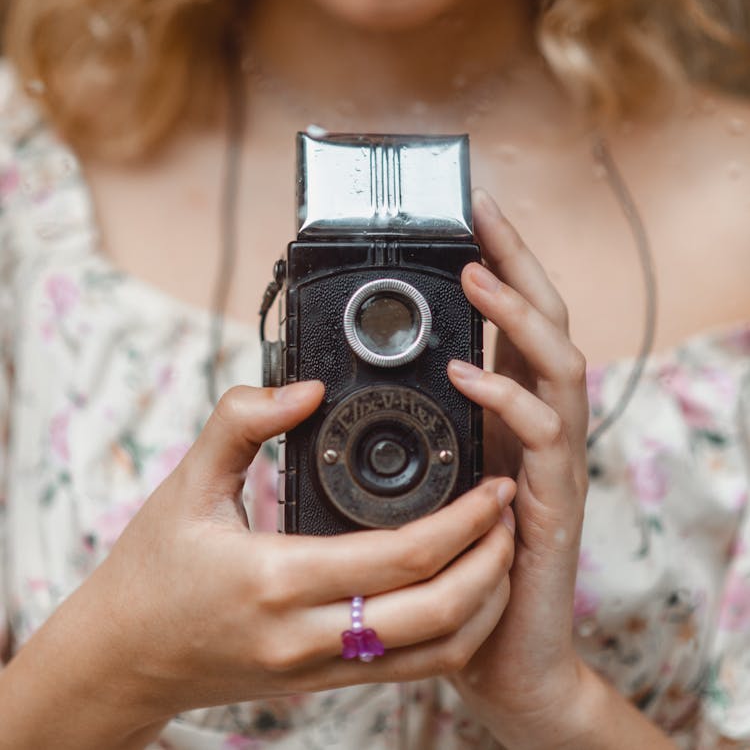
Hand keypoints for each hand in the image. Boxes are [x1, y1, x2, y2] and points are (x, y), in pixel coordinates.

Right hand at [60, 380, 515, 734]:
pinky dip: (452, 633)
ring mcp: (317, 670)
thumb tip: (305, 386)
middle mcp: (305, 636)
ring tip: (502, 547)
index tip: (495, 481)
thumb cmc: (150, 569)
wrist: (119, 659)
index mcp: (276, 579)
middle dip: (491, 559)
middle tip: (512, 509)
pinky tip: (464, 591)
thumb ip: (241, 419)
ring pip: (435, 654)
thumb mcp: (187, 481)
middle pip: (436, 613)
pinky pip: (409, 670)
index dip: (464, 521)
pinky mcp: (321, 684)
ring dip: (483, 602)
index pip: (401, 558)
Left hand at [447, 188, 588, 745]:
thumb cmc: (450, 558)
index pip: (515, 314)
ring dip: (519, 313)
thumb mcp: (422, 470)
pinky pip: (544, 434)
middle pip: (550, 317)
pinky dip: (508, 397)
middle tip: (483, 215)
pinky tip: (469, 375)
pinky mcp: (555, 498)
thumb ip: (404, 421)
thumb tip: (329, 375)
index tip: (472, 209)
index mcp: (506, 407)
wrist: (494, 651)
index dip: (501, 259)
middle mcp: (539, 420)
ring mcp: (554, 457)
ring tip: (476, 276)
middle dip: (520, 259)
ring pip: (560, 361)